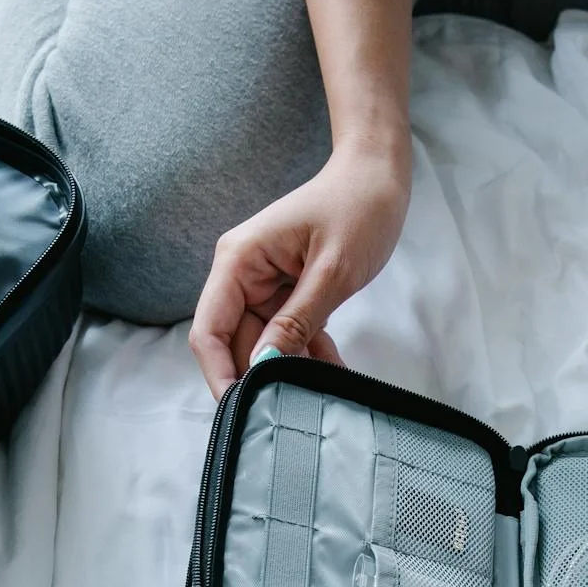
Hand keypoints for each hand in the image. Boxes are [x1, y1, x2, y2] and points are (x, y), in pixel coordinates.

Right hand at [189, 139, 411, 395]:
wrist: (378, 176)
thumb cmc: (357, 208)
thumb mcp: (332, 270)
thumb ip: (298, 319)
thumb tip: (265, 364)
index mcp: (239, 261)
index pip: (209, 329)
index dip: (219, 373)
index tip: (241, 409)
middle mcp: (243, 275)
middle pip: (236, 343)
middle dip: (262, 376)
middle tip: (295, 409)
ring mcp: (264, 285)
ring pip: (265, 344)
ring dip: (291, 369)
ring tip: (322, 394)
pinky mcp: (287, 293)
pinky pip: (288, 334)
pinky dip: (308, 354)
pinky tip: (333, 374)